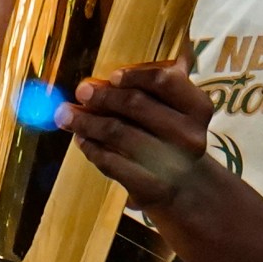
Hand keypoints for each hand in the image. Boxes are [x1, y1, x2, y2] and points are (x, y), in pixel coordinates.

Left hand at [62, 62, 220, 211]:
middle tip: (81, 91)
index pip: (164, 81)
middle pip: (135, 104)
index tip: (111, 75)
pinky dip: (90, 147)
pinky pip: (110, 161)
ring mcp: (171, 164)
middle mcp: (189, 135)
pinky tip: (81, 139)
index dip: (134, 74)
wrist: (185, 185)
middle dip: (102, 95)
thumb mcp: (172, 107)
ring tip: (65, 114)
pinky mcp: (150, 187)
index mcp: (197, 107)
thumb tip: (102, 79)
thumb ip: (148, 86)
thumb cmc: (170, 134)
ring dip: (85, 120)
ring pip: (117, 132)